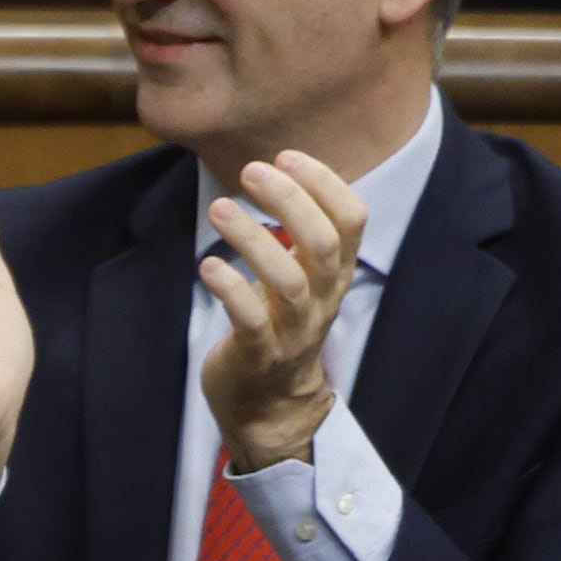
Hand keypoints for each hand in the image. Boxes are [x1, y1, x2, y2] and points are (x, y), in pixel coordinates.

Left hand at [200, 150, 365, 472]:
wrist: (267, 404)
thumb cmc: (275, 326)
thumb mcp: (299, 278)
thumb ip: (297, 233)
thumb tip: (276, 172)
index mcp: (334, 275)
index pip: (351, 221)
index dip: (325, 184)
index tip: (288, 156)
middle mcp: (321, 299)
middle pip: (321, 244)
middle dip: (290, 200)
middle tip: (252, 171)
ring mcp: (292, 329)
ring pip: (286, 280)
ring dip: (252, 239)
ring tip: (218, 209)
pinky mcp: (258, 354)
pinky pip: (250, 319)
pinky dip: (230, 287)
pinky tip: (208, 265)